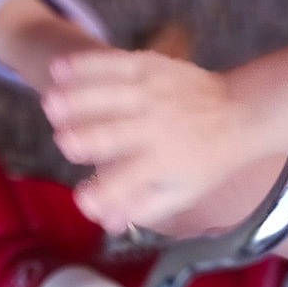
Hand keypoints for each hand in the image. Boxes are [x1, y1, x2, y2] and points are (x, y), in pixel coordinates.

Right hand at [41, 49, 253, 232]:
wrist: (238, 112)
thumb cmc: (203, 159)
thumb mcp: (181, 192)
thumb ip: (142, 207)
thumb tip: (105, 223)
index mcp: (164, 163)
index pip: (128, 183)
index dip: (104, 193)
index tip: (82, 199)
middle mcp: (157, 127)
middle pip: (115, 135)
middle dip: (86, 139)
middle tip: (63, 143)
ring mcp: (152, 93)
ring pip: (108, 95)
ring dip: (78, 98)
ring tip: (50, 104)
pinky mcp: (149, 66)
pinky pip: (112, 63)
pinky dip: (85, 65)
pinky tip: (59, 69)